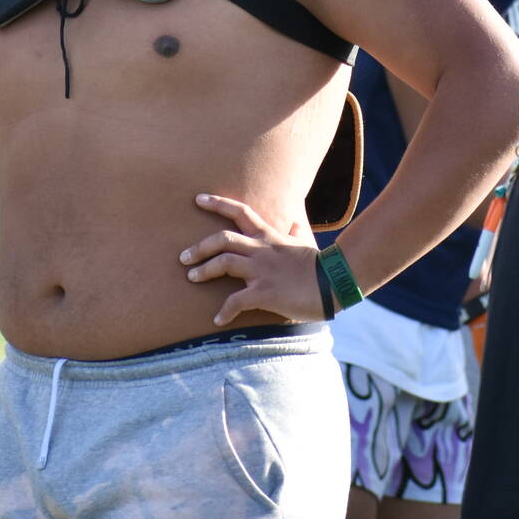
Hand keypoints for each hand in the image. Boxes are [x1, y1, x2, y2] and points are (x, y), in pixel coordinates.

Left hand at [179, 193, 327, 325]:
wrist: (335, 283)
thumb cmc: (321, 266)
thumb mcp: (306, 244)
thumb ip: (296, 233)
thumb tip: (296, 223)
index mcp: (270, 237)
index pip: (241, 212)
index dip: (218, 203)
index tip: (198, 199)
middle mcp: (261, 250)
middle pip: (222, 238)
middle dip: (199, 246)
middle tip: (183, 257)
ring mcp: (261, 270)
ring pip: (223, 262)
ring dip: (203, 270)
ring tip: (191, 278)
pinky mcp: (264, 293)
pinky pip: (235, 301)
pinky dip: (224, 311)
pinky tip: (217, 319)